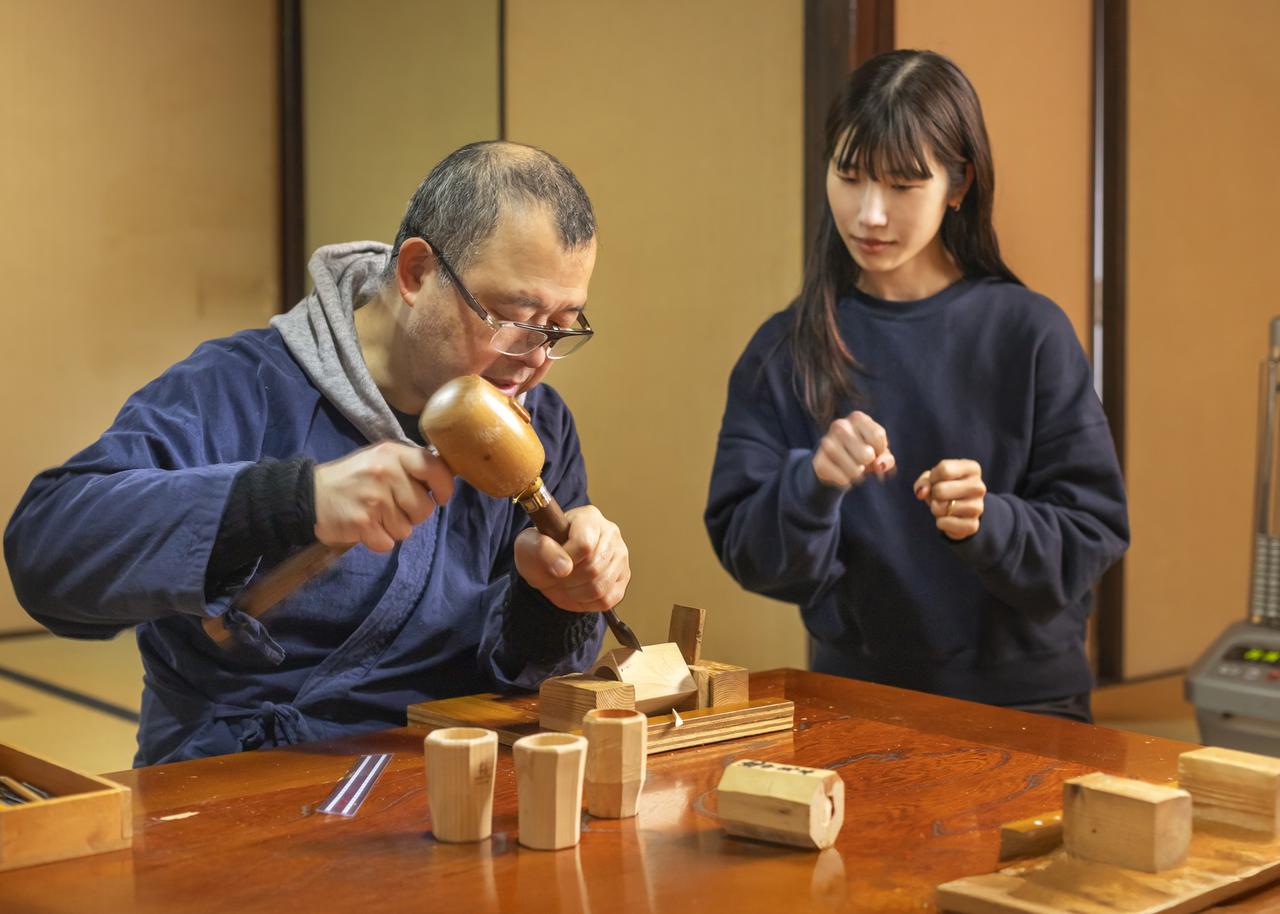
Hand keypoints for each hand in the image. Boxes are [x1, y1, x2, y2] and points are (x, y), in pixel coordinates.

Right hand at [313, 442, 454, 550]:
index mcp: (393, 453)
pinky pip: (388, 543)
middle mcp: (386, 473)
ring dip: (393, 528)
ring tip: (375, 516)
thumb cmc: (352, 478)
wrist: (309, 495)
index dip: (444, 487)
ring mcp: (374, 499)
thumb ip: (409, 466)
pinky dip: (378, 540)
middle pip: (424, 508)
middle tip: (392, 508)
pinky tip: (365, 528)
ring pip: (407, 529)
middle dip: (413, 514)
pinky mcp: (362, 523)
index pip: (435, 469)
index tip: (440, 497)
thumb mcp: (380, 459)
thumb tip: (444, 480)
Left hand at [514, 504, 630, 613]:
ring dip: (575, 593)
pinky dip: (586, 602)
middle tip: (556, 578)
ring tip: (564, 585)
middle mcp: (610, 532)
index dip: (566, 560)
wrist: (549, 566)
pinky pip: (607, 598)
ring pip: (600, 586)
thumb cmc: (540, 551)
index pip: (585, 544)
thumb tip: (564, 567)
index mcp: (589, 517)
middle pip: (593, 567)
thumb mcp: (528, 545)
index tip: (553, 563)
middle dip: (568, 580)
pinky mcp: (623, 577)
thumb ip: (541, 549)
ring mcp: (620, 555)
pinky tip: (576, 592)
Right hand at [812, 410, 895, 488]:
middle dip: (868, 463)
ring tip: (854, 469)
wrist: (833, 462)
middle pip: (867, 454)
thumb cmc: (862, 452)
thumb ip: (887, 459)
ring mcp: (826, 442)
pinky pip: (842, 479)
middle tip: (862, 460)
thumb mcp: (879, 452)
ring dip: (858, 474)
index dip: (880, 450)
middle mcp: (839, 425)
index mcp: (857, 418)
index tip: (874, 450)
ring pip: (855, 470)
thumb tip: (879, 465)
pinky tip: (843, 476)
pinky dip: (847, 482)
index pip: (878, 436)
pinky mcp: (818, 461)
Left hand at [914, 459, 984, 540]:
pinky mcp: (973, 525)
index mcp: (972, 469)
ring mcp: (978, 507)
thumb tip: (922, 492)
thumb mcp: (933, 479)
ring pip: (943, 507)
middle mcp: (979, 487)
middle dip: (933, 495)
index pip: (944, 469)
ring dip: (936, 509)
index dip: (933, 478)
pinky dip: (941, 523)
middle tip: (938, 497)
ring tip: (942, 507)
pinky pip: (948, 523)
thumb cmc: (944, 487)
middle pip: (940, 489)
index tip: (936, 482)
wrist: (958, 510)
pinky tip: (945, 519)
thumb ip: (924, 481)